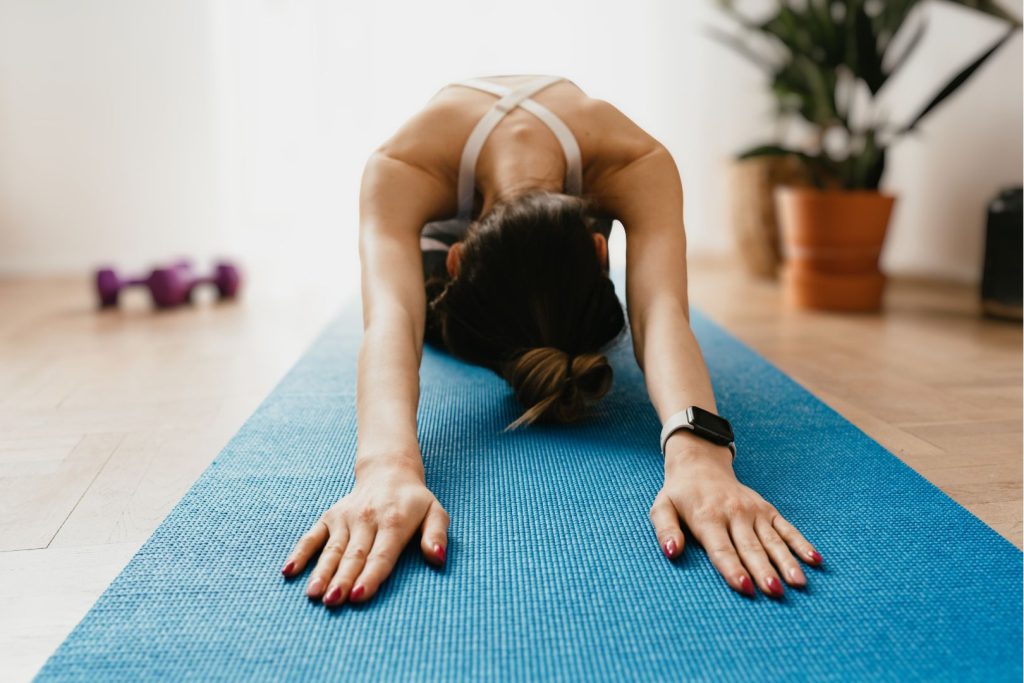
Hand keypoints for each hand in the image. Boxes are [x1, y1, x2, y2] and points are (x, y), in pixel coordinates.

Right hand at [280, 458, 449, 606]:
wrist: (389, 472)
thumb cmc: (415, 502)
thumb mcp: (436, 513)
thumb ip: (437, 535)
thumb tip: (438, 559)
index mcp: (394, 522)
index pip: (381, 555)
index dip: (370, 576)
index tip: (358, 596)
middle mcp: (367, 519)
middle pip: (354, 555)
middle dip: (343, 579)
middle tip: (332, 601)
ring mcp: (345, 518)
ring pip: (332, 550)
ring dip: (321, 572)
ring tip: (313, 594)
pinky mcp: (330, 517)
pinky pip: (312, 536)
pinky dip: (300, 552)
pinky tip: (289, 571)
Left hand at [649, 434, 821, 597]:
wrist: (700, 464)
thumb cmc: (679, 495)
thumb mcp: (662, 508)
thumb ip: (666, 530)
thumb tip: (672, 553)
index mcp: (707, 517)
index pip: (721, 548)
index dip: (733, 569)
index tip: (745, 587)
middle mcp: (734, 514)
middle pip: (750, 547)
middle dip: (763, 570)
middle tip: (775, 592)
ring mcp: (753, 511)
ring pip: (772, 540)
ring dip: (786, 562)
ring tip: (798, 583)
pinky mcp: (767, 509)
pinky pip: (786, 528)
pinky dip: (801, 543)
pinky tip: (814, 560)